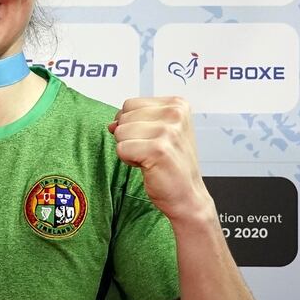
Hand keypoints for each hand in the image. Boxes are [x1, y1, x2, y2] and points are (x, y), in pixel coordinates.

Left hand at [109, 96, 213, 220]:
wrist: (187, 195)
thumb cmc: (173, 165)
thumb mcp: (158, 133)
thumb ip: (136, 121)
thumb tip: (112, 123)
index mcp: (177, 104)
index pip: (130, 104)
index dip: (132, 124)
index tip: (151, 139)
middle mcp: (175, 114)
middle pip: (124, 116)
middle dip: (130, 137)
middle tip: (151, 152)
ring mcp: (168, 131)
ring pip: (120, 132)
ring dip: (129, 149)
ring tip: (150, 159)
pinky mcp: (158, 149)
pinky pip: (121, 149)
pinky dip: (129, 161)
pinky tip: (148, 166)